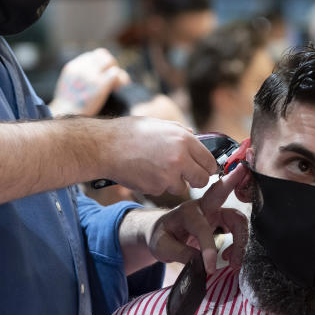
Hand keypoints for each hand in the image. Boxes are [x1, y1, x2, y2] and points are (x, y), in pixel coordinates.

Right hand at [48, 48, 129, 116]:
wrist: (66, 116)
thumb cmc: (69, 108)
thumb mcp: (68, 87)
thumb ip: (79, 77)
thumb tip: (96, 76)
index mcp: (73, 67)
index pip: (92, 56)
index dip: (100, 64)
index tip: (102, 75)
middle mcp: (82, 68)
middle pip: (103, 55)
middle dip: (111, 64)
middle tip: (112, 78)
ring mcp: (91, 75)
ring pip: (110, 61)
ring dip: (116, 71)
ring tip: (116, 85)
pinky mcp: (100, 84)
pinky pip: (115, 73)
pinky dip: (120, 79)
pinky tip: (116, 89)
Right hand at [99, 116, 217, 196]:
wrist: (105, 147)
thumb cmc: (129, 132)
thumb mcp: (158, 124)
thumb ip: (179, 131)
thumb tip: (193, 135)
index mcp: (184, 139)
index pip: (209, 161)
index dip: (206, 166)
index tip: (202, 168)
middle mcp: (180, 158)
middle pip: (202, 179)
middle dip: (196, 179)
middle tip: (187, 175)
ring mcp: (167, 176)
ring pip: (182, 187)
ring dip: (174, 182)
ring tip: (157, 169)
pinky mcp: (155, 188)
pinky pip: (163, 190)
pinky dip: (157, 185)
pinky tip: (145, 172)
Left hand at [144, 164, 249, 275]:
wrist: (161, 234)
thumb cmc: (161, 236)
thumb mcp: (162, 247)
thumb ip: (180, 253)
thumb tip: (201, 263)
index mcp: (186, 211)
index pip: (202, 228)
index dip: (208, 248)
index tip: (210, 268)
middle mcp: (203, 207)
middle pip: (222, 193)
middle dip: (233, 181)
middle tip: (245, 174)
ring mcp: (215, 213)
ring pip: (237, 218)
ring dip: (241, 238)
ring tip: (234, 262)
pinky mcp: (222, 222)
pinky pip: (238, 228)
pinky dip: (239, 243)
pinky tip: (228, 258)